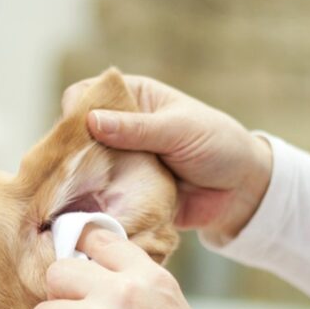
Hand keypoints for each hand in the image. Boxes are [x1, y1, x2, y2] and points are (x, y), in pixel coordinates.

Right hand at [62, 73, 273, 243]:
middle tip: (68, 171)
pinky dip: (95, 205)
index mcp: (132, 98)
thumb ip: (137, 128)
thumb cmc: (217, 145)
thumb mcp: (179, 130)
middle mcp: (120, 129)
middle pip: (77, 135)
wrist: (241, 192)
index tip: (72, 132)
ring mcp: (121, 163)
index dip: (75, 110)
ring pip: (85, 170)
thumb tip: (91, 121)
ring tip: (71, 196)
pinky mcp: (125, 194)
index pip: (86, 94)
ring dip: (80, 182)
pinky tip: (85, 214)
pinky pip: (102, 198)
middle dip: (70, 153)